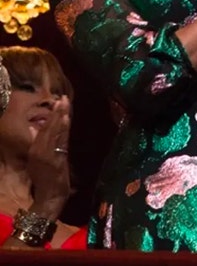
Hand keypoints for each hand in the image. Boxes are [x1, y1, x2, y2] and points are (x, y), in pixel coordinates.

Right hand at [26, 96, 70, 220]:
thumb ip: (38, 144)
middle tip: (63, 98)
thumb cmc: (43, 178)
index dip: (52, 115)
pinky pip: (60, 140)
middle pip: (50, 127)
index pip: (44, 128)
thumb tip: (35, 129)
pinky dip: (63, 129)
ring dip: (61, 117)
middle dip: (57, 112)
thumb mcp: (36, 160)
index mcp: (35, 149)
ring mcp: (49, 154)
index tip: (57, 101)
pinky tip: (65, 119)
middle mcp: (40, 150)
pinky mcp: (56, 158)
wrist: (50, 194)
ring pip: (55, 131)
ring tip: (65, 104)